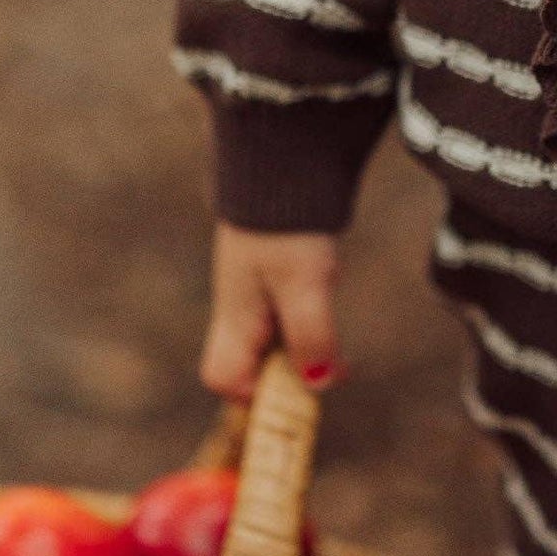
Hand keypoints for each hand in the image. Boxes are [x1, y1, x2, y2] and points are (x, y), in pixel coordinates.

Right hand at [199, 222, 347, 401]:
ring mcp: (255, 288)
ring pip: (274, 338)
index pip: (222, 377)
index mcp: (235, 315)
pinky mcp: (273, 270)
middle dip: (290, 371)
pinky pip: (287, 312)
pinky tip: (324, 290)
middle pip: (252, 364)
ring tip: (328, 319)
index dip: (254, 394)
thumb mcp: (303, 284)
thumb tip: (318, 384)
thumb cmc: (286, 225)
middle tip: (334, 362)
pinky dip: (309, 315)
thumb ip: (310, 335)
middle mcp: (239, 307)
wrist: (284, 161)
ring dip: (304, 342)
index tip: (297, 383)